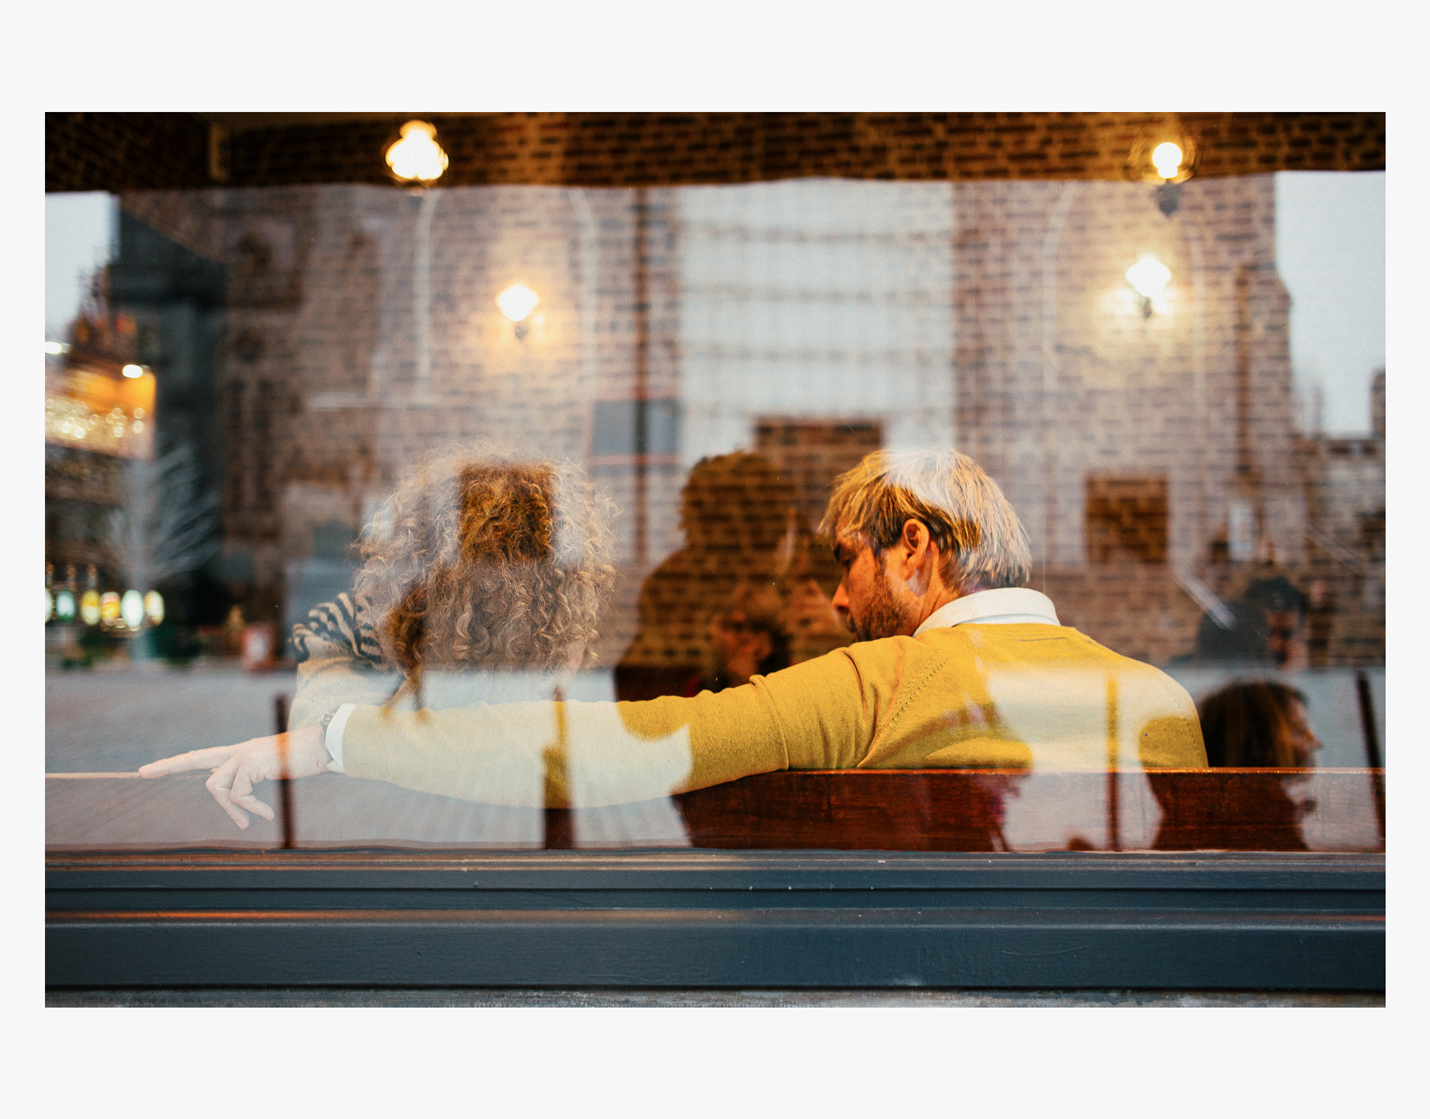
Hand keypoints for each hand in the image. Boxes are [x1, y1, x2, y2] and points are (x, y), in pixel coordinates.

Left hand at [139, 724, 329, 829]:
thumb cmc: (305, 758)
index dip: (178, 762)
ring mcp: (244, 755)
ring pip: (217, 786)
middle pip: (196, 758)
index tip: (151, 768)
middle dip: (169, 765)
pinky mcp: (251, 763)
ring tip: (250, 820)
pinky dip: (250, 808)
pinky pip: (239, 794)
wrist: (325, 746)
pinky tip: (266, 814)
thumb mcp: (272, 770)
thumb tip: (228, 794)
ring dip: (231, 809)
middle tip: (142, 772)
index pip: (204, 756)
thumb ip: (249, 778)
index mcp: (242, 751)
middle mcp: (238, 750)